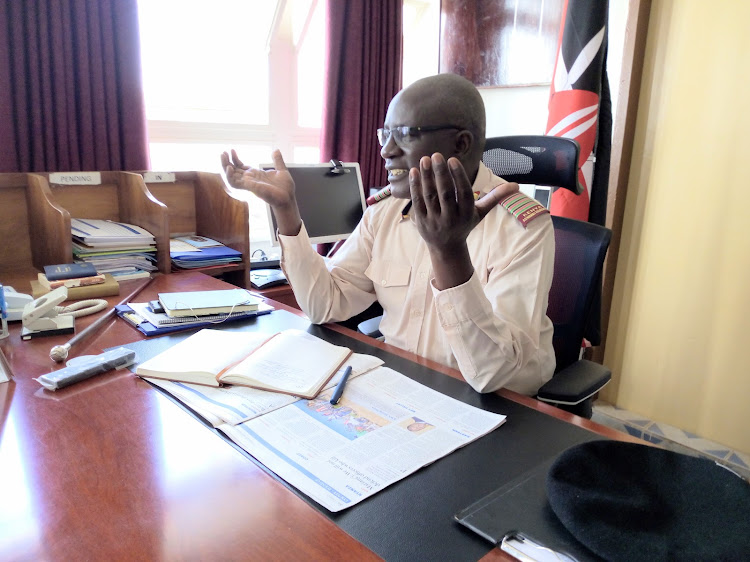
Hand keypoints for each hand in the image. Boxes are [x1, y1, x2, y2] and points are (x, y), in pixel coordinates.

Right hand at [221, 149, 301, 235]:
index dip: (235, 159)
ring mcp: (249, 183)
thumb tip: (276, 150)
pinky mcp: (249, 187)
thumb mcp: (281, 170)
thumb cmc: (285, 188)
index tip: (232, 150)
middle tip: (223, 152)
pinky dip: (230, 177)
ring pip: (231, 176)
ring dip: (225, 167)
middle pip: (233, 170)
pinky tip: (229, 168)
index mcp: (256, 174)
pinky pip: (235, 183)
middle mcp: (250, 179)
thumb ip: (277, 160)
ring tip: (223, 156)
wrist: (288, 198)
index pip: (241, 166)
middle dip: (226, 162)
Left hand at [409, 153, 518, 288]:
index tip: (452, 159)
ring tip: (425, 159)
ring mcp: (435, 220)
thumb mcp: (480, 212)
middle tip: (437, 155)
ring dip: (427, 177)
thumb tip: (516, 186)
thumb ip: (495, 197)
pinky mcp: (421, 221)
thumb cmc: (465, 224)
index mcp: (466, 214)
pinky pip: (418, 202)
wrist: (446, 248)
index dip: (458, 176)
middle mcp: (451, 218)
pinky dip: (415, 187)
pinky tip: (414, 171)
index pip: (463, 193)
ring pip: (430, 196)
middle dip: (441, 174)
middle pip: (446, 194)